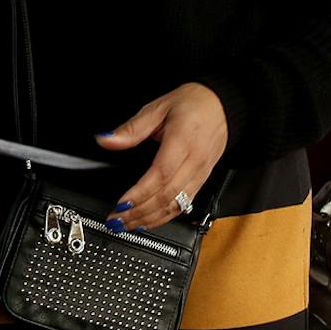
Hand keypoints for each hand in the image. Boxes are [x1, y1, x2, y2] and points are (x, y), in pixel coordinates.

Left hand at [96, 83, 228, 230]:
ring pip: (176, 205)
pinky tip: (149, 221)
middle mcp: (194, 161)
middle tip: (117, 220)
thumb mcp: (158, 108)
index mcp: (183, 141)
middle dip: (140, 212)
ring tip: (128, 225)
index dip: (140, 193)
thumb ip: (132, 128)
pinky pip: (184, 205)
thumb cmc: (193, 104)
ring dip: (150, 219)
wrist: (223, 105)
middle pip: (167, 195)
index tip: (121, 204)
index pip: (160, 175)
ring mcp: (201, 174)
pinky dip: (165, 216)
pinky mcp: (202, 180)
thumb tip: (107, 140)